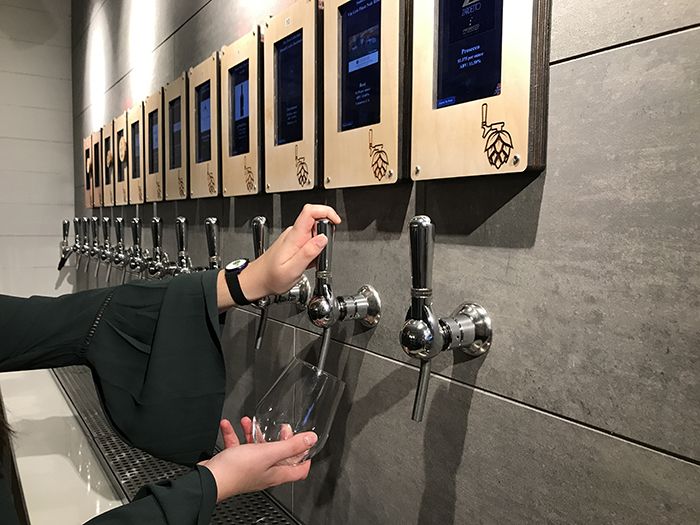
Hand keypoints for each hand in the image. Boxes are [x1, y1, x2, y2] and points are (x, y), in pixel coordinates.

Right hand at [199, 418, 316, 501]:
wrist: (209, 479)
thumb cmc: (236, 471)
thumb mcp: (268, 453)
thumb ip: (290, 445)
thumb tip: (311, 440)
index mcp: (276, 473)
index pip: (299, 470)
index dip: (305, 456)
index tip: (304, 442)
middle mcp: (264, 472)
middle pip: (278, 455)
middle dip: (279, 438)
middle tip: (279, 427)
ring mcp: (249, 468)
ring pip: (256, 448)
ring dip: (253, 433)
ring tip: (249, 422)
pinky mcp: (234, 464)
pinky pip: (237, 446)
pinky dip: (234, 434)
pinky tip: (228, 425)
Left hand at [238, 204, 341, 299]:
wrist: (257, 280)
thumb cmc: (271, 277)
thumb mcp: (292, 270)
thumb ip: (309, 253)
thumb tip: (323, 239)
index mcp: (294, 237)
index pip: (310, 211)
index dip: (326, 212)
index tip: (336, 222)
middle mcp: (293, 233)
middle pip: (315, 220)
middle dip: (325, 234)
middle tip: (320, 252)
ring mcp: (293, 237)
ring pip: (314, 232)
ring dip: (319, 245)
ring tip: (311, 261)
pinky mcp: (293, 243)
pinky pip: (309, 240)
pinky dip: (313, 250)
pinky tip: (307, 262)